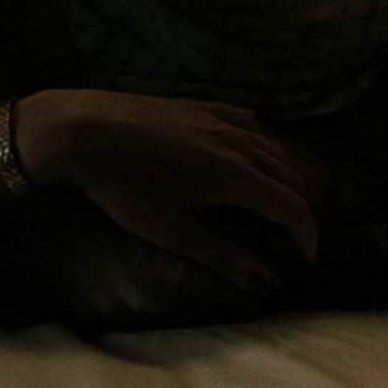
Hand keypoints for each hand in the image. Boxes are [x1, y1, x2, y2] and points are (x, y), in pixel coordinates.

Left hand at [21, 90, 317, 294]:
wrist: (81, 129)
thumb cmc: (123, 186)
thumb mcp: (170, 230)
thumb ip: (222, 256)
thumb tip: (266, 282)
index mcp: (235, 177)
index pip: (291, 206)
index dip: (306, 233)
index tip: (305, 258)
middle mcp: (238, 144)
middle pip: (288, 175)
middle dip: (297, 207)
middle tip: (291, 237)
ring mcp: (219, 119)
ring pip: (270, 146)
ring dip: (282, 175)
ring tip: (275, 199)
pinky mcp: (199, 105)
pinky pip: (246, 120)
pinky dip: (260, 139)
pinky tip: (251, 144)